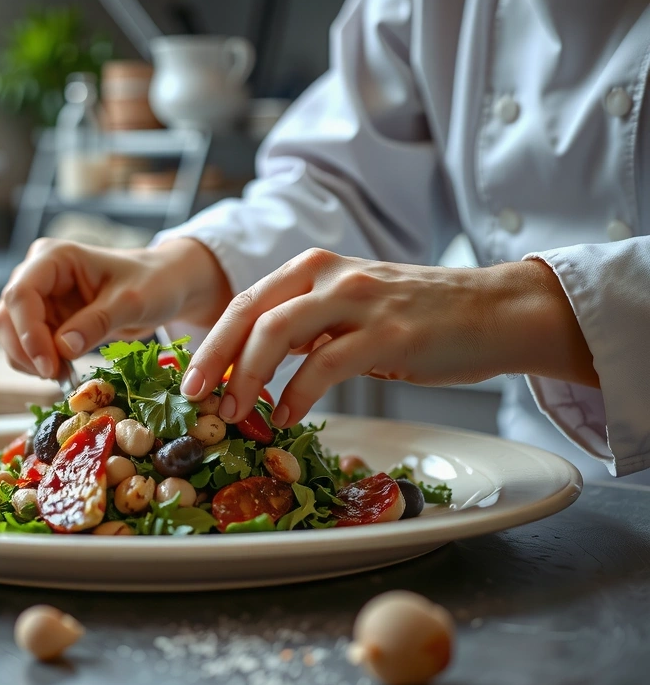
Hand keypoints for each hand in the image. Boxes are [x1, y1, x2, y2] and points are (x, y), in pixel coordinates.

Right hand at [0, 237, 231, 378]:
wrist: (163, 286)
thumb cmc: (153, 283)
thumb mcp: (131, 302)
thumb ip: (97, 322)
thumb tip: (63, 348)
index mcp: (55, 257)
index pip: (21, 294)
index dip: (28, 333)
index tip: (49, 366)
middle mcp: (37, 273)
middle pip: (6, 316)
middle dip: (26, 351)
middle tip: (55, 377)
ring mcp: (39, 297)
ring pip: (10, 334)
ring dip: (29, 361)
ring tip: (62, 375)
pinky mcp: (44, 319)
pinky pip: (26, 346)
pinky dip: (37, 363)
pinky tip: (62, 370)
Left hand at [179, 249, 598, 428]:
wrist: (495, 311)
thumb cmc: (420, 317)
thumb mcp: (351, 310)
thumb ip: (307, 328)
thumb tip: (257, 370)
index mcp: (313, 267)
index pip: (245, 302)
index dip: (211, 342)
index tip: (189, 379)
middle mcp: (329, 274)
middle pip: (249, 313)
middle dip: (214, 359)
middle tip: (195, 398)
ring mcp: (358, 300)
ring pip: (279, 332)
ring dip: (247, 378)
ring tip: (235, 414)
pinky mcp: (389, 332)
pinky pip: (325, 363)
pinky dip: (297, 394)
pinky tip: (287, 417)